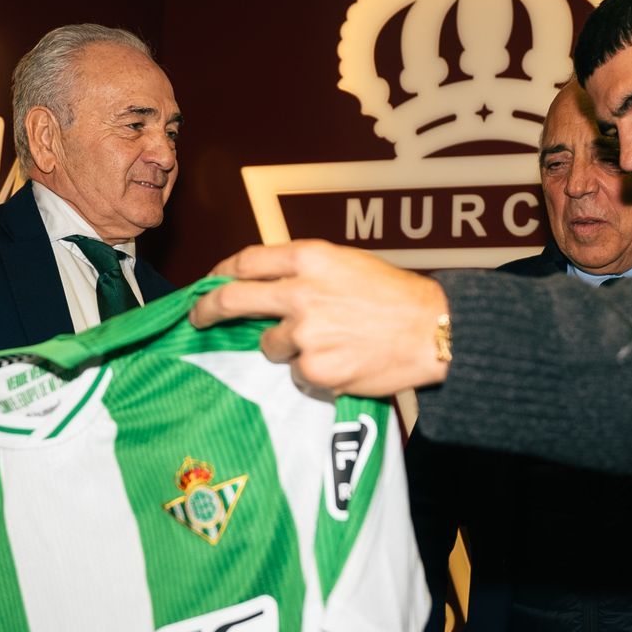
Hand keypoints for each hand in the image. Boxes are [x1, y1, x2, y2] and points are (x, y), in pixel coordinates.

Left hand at [188, 240, 450, 396]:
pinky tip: (344, 361)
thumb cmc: (397, 297)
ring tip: (332, 343)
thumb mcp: (349, 264)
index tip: (211, 281)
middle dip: (206, 309)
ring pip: (271, 344)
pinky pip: (298, 373)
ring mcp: (304, 334)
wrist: (433, 332)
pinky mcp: (314, 369)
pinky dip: (314, 371)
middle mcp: (300, 293)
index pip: (246, 261)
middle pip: (232, 299)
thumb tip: (268, 285)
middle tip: (198, 318)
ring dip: (289, 346)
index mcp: (310, 259)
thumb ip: (307, 271)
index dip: (221, 272)